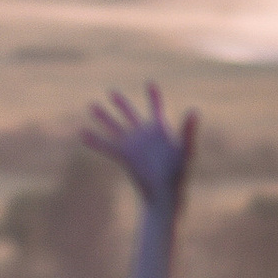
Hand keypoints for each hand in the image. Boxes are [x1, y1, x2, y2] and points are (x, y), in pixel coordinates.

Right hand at [81, 83, 197, 208]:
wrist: (165, 193)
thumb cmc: (179, 174)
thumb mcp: (186, 150)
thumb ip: (188, 131)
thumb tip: (194, 110)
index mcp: (159, 130)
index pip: (155, 108)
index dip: (153, 96)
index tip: (150, 84)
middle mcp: (144, 135)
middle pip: (130, 114)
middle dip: (121, 104)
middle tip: (111, 92)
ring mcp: (132, 145)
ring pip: (115, 127)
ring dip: (104, 117)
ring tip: (92, 106)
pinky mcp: (123, 157)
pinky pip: (106, 146)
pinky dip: (95, 140)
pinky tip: (82, 133)